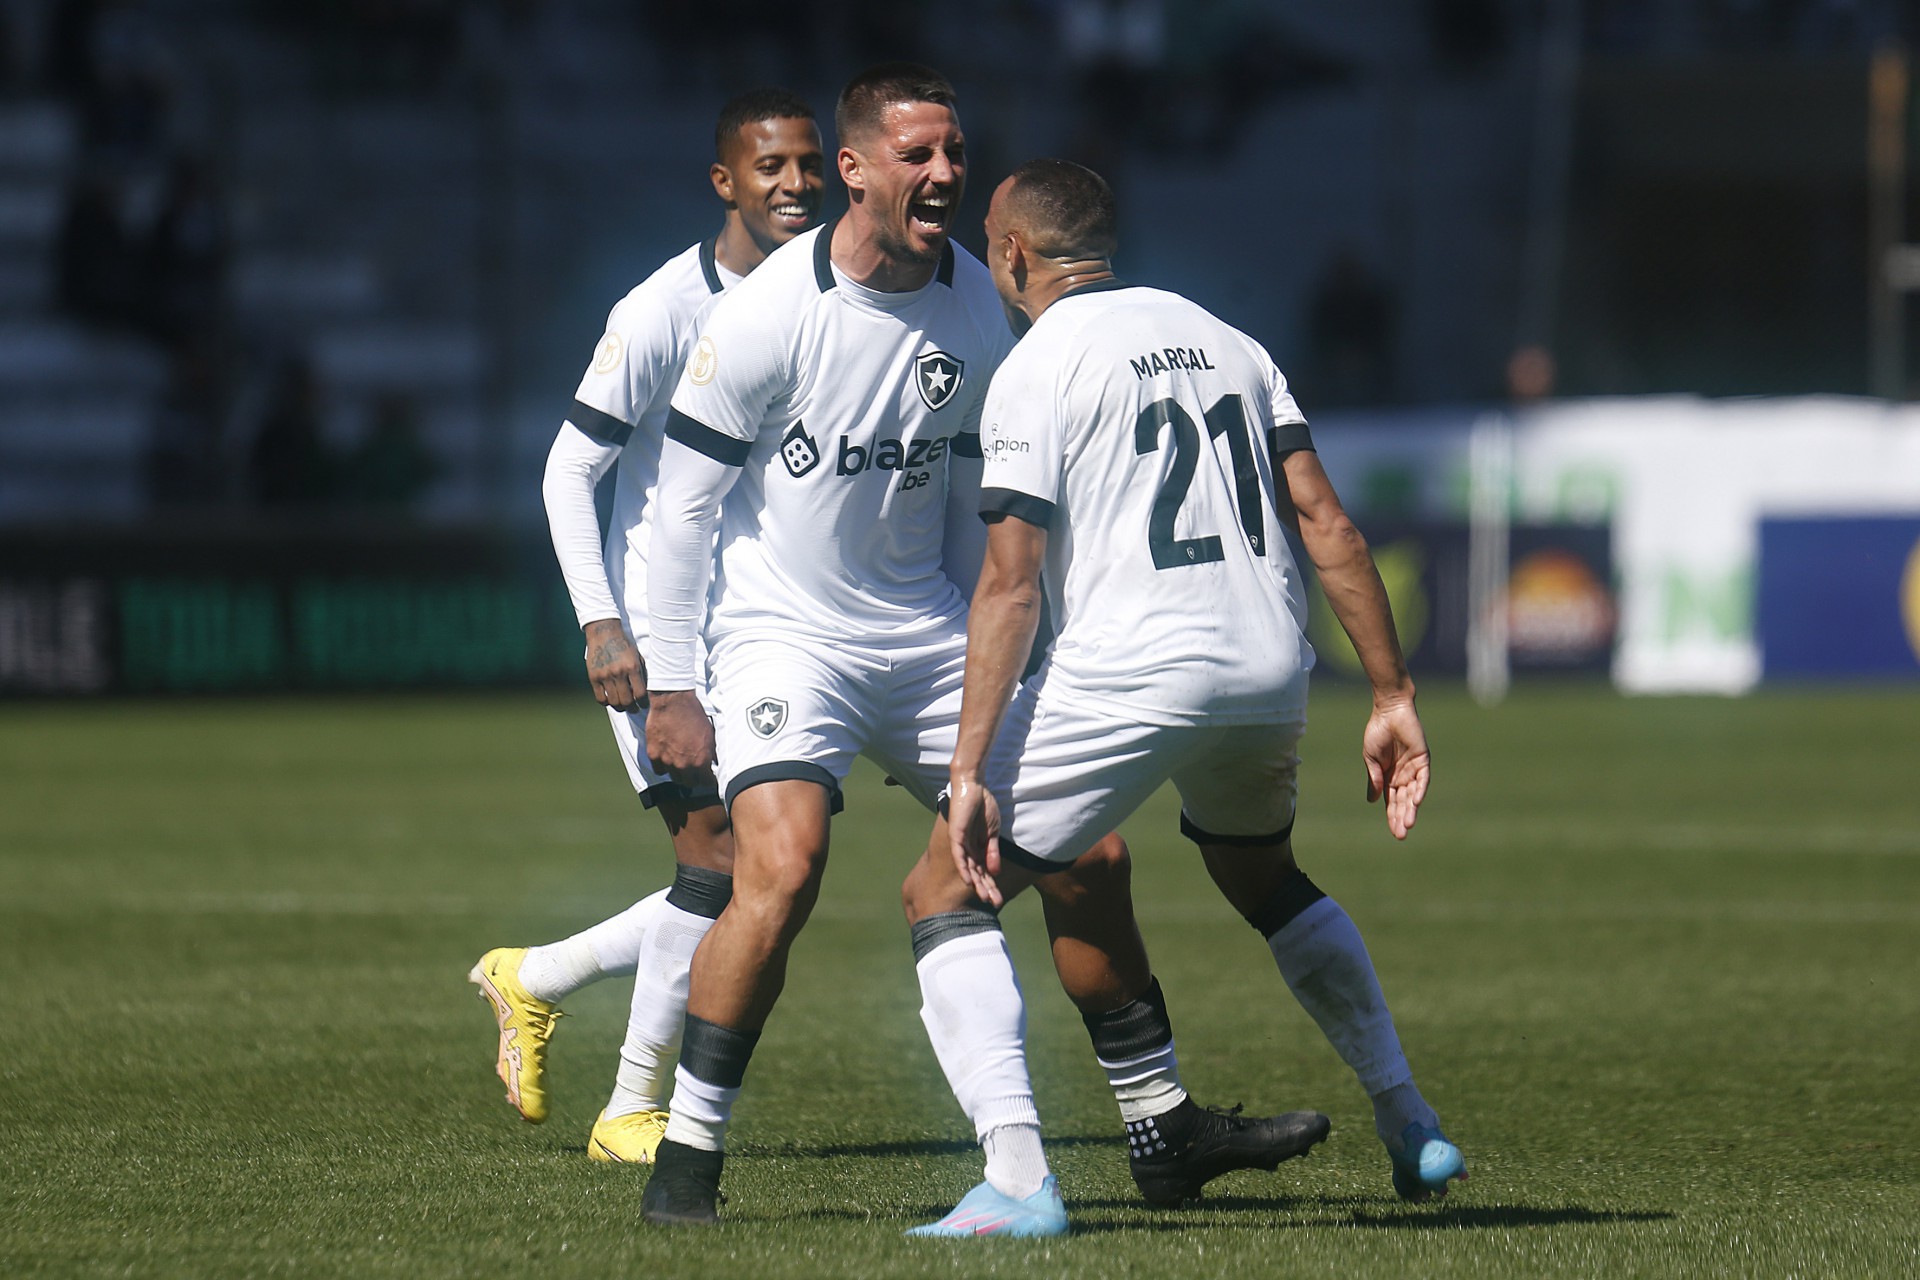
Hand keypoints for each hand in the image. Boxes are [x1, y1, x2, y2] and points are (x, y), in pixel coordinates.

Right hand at [582, 618, 647, 711]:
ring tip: (623, 706)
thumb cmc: (624, 646)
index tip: (644, 705)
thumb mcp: (637, 657)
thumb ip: (641, 674)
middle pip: (626, 701)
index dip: (643, 703)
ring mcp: (605, 675)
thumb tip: (644, 694)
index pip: (640, 694)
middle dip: (632, 708)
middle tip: (634, 709)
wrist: (604, 633)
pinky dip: (606, 702)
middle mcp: (619, 673)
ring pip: (614, 702)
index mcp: (632, 667)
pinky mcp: (593, 677)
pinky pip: (600, 698)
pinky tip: (610, 700)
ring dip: (620, 707)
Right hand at [646, 689, 715, 779]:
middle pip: (690, 783)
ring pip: (675, 778)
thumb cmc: (694, 714)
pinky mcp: (654, 755)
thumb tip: (714, 763)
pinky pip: (659, 770)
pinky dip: (663, 767)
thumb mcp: (709, 734)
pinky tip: (667, 760)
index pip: (706, 782)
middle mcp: (685, 764)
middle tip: (694, 772)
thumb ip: (711, 752)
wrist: (673, 701)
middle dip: (694, 778)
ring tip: (681, 765)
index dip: (708, 779)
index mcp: (701, 760)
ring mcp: (668, 761)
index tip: (707, 776)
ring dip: (679, 774)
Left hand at [946, 774, 1004, 906]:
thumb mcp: (993, 832)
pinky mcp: (955, 836)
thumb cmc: (983, 806)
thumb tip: (995, 872)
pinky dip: (963, 868)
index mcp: (977, 848)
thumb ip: (992, 852)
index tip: (999, 899)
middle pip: (977, 873)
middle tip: (995, 903)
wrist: (974, 787)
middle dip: (986, 888)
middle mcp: (967, 849)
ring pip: (968, 868)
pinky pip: (959, 855)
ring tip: (983, 896)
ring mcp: (961, 843)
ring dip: (976, 882)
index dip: (991, 885)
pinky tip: (968, 880)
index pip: (984, 871)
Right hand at [1363, 697, 1429, 839]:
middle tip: (1402, 835)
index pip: (1392, 802)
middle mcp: (1403, 776)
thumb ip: (1375, 779)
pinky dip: (1420, 790)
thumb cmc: (1377, 732)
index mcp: (1390, 777)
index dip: (1393, 817)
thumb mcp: (1371, 759)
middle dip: (1402, 818)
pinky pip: (1423, 778)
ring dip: (1411, 809)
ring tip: (1409, 824)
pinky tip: (1415, 802)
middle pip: (1404, 802)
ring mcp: (1414, 768)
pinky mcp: (1423, 760)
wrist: (1388, 711)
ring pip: (1414, 794)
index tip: (1395, 833)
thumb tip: (1373, 801)